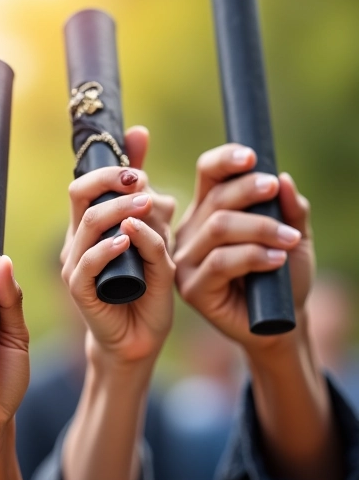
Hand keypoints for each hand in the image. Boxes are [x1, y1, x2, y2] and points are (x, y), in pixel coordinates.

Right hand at [61, 126, 175, 366]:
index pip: (87, 183)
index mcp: (92, 226)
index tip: (139, 170)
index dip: (110, 169)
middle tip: (144, 185)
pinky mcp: (80, 289)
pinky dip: (108, 248)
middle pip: (80, 193)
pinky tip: (127, 241)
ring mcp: (77, 264)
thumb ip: (149, 202)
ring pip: (88, 223)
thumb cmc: (147, 288)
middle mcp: (79, 240)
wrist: (139, 336)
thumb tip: (142, 135)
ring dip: (119, 210)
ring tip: (146, 207)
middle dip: (112, 181)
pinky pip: (88, 262)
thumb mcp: (156, 237)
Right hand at [174, 144, 312, 351]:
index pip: (207, 175)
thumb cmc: (282, 277)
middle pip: (215, 199)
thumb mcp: (293, 236)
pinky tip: (276, 259)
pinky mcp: (192, 288)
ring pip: (218, 228)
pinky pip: (219, 262)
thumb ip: (290, 209)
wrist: (280, 322)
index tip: (252, 156)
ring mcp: (187, 261)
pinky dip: (253, 256)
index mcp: (208, 212)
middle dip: (249, 191)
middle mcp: (191, 232)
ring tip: (289, 238)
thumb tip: (283, 179)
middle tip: (274, 191)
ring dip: (260, 228)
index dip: (225, 161)